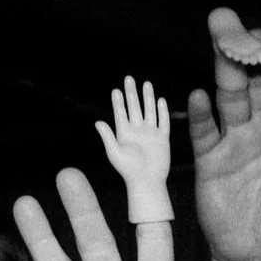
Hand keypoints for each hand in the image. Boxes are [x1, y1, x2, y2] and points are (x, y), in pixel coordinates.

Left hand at [94, 77, 172, 223]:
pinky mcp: (162, 139)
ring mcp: (150, 133)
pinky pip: (163, 122)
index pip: (120, 113)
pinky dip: (162, 112)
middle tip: (129, 78)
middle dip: (131, 93)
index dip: (118, 101)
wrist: (147, 182)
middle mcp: (137, 130)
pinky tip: (161, 100)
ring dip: (147, 97)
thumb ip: (107, 136)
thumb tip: (98, 122)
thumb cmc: (129, 170)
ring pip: (149, 111)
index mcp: (124, 133)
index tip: (116, 90)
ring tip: (146, 83)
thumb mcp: (114, 153)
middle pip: (134, 107)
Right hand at [190, 9, 260, 260]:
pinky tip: (201, 96)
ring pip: (230, 98)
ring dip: (226, 70)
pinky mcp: (211, 159)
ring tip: (224, 41)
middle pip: (259, 87)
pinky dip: (202, 115)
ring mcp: (236, 142)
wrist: (260, 256)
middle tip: (253, 32)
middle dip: (255, 57)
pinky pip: (204, 132)